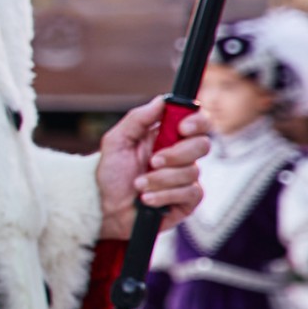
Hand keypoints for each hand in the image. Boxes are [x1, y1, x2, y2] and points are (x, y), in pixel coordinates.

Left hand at [96, 97, 210, 239]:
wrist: (106, 208)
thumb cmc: (111, 174)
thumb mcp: (116, 142)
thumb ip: (137, 119)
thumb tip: (162, 100)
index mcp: (168, 137)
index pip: (197, 122)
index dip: (197, 122)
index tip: (181, 129)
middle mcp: (182, 155)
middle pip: (202, 145)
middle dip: (175, 154)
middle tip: (152, 162)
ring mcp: (187, 178)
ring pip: (191, 172)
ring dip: (159, 179)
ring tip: (139, 185)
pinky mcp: (189, 199)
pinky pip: (189, 193)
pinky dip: (164, 195)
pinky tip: (147, 199)